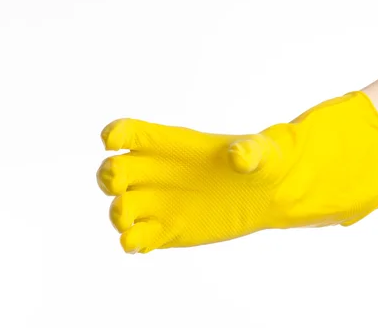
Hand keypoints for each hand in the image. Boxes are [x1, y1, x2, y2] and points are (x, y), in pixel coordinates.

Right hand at [96, 92, 377, 252]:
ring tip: (131, 223)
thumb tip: (240, 157)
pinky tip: (142, 244)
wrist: (270, 194)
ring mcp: (159, 202)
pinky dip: (132, 242)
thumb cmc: (264, 161)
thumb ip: (248, 151)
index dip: (114, 134)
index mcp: (171, 144)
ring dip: (117, 215)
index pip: (130, 132)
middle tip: (119, 185)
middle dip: (107, 176)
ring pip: (120, 208)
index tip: (111, 140)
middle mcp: (157, 171)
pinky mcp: (166, 230)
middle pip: (113, 170)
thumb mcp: (260, 153)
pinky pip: (137, 238)